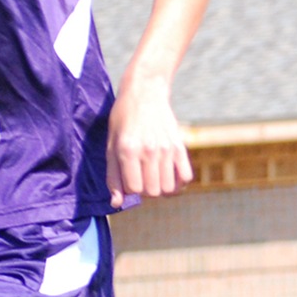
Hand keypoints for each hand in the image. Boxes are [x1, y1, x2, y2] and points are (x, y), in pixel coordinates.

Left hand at [107, 75, 190, 205]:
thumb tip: (116, 204)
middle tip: (141, 177)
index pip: (134, 188)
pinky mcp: (180, 147)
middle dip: (145, 190)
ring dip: (161, 188)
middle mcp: (148, 151)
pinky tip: (169, 176)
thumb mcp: (110, 145)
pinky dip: (178, 183)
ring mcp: (167, 149)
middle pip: (152, 191)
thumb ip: (112, 176)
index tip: (128, 178)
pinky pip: (186, 178)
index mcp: (127, 150)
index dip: (130, 189)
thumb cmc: (123, 120)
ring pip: (169, 188)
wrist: (145, 93)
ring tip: (154, 177)